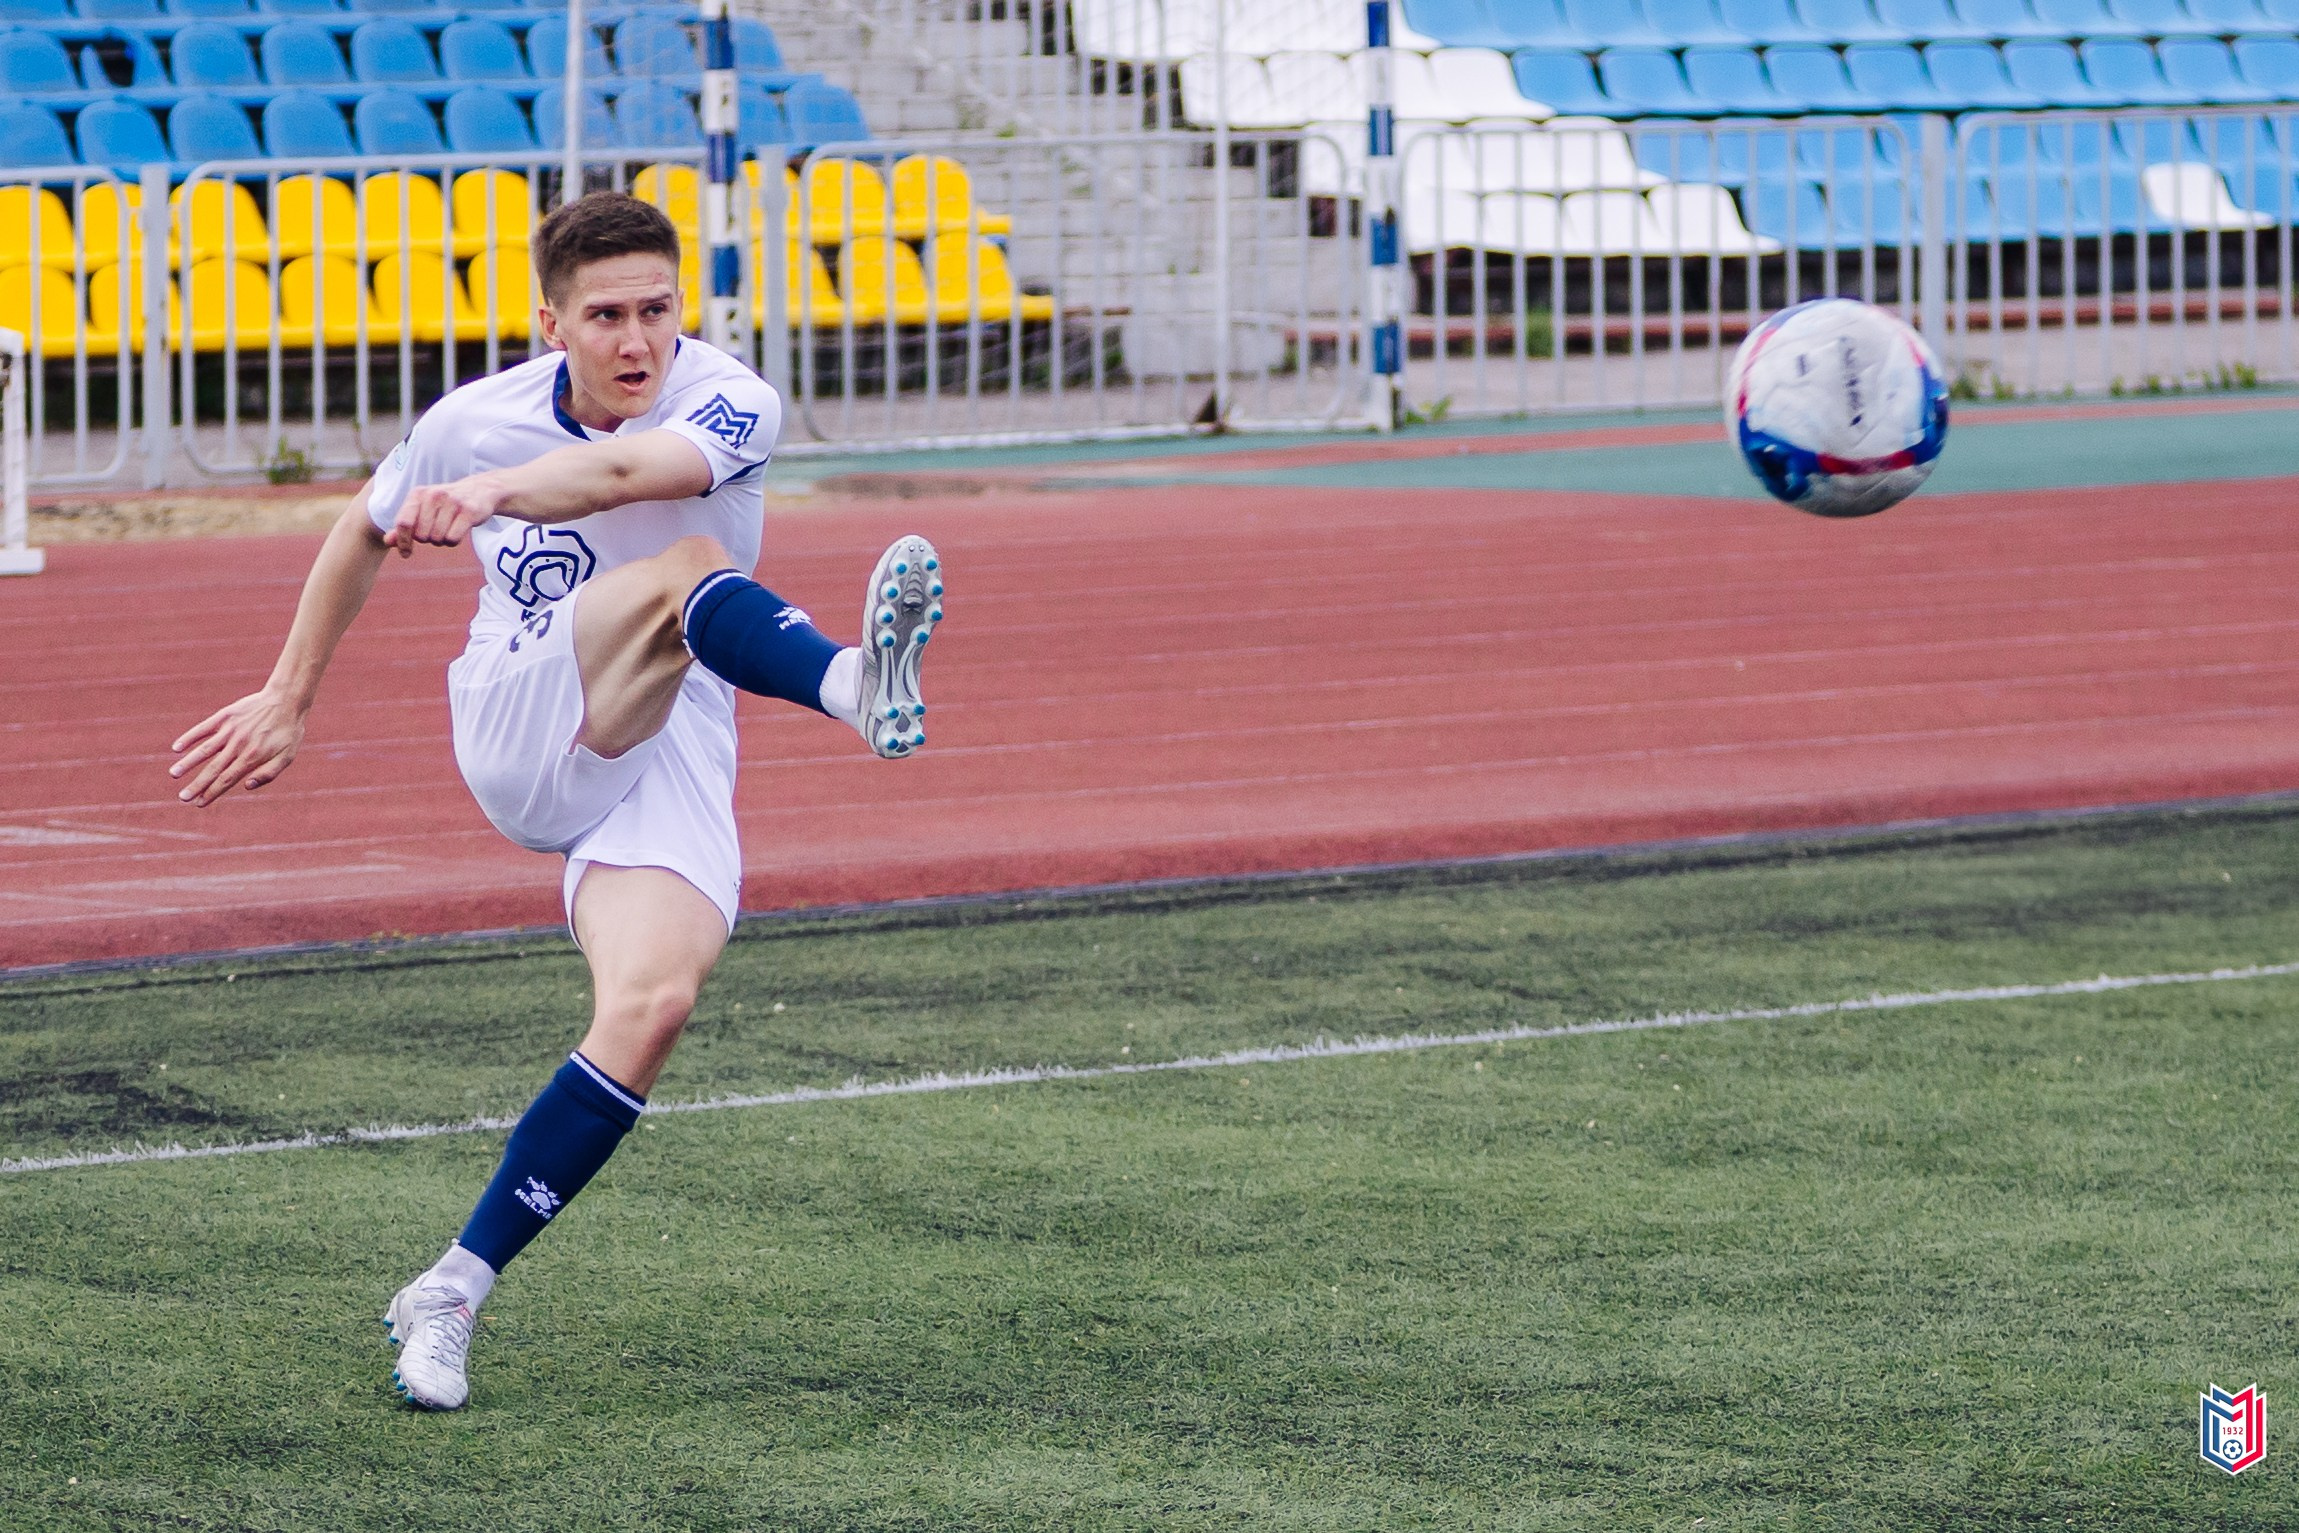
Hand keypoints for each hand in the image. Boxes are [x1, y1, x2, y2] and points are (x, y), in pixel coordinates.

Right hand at [169, 689, 306, 806]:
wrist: (286, 700)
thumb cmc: (288, 732)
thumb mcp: (287, 756)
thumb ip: (268, 774)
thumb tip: (246, 787)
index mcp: (252, 758)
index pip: (227, 780)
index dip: (212, 792)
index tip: (199, 803)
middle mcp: (238, 745)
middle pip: (213, 769)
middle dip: (197, 785)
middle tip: (182, 797)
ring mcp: (230, 730)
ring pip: (204, 750)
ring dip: (188, 763)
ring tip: (173, 774)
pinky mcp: (225, 716)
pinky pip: (203, 728)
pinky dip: (189, 738)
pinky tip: (176, 748)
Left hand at [385, 474, 504, 558]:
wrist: (481, 490)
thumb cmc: (446, 504)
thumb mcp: (423, 510)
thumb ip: (404, 525)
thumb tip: (387, 541)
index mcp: (418, 494)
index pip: (403, 523)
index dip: (403, 542)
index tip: (406, 553)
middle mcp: (433, 495)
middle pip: (421, 535)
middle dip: (428, 539)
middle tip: (437, 530)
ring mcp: (452, 502)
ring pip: (437, 538)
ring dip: (442, 541)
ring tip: (449, 528)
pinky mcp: (469, 511)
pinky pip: (452, 539)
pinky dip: (453, 541)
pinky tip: (459, 530)